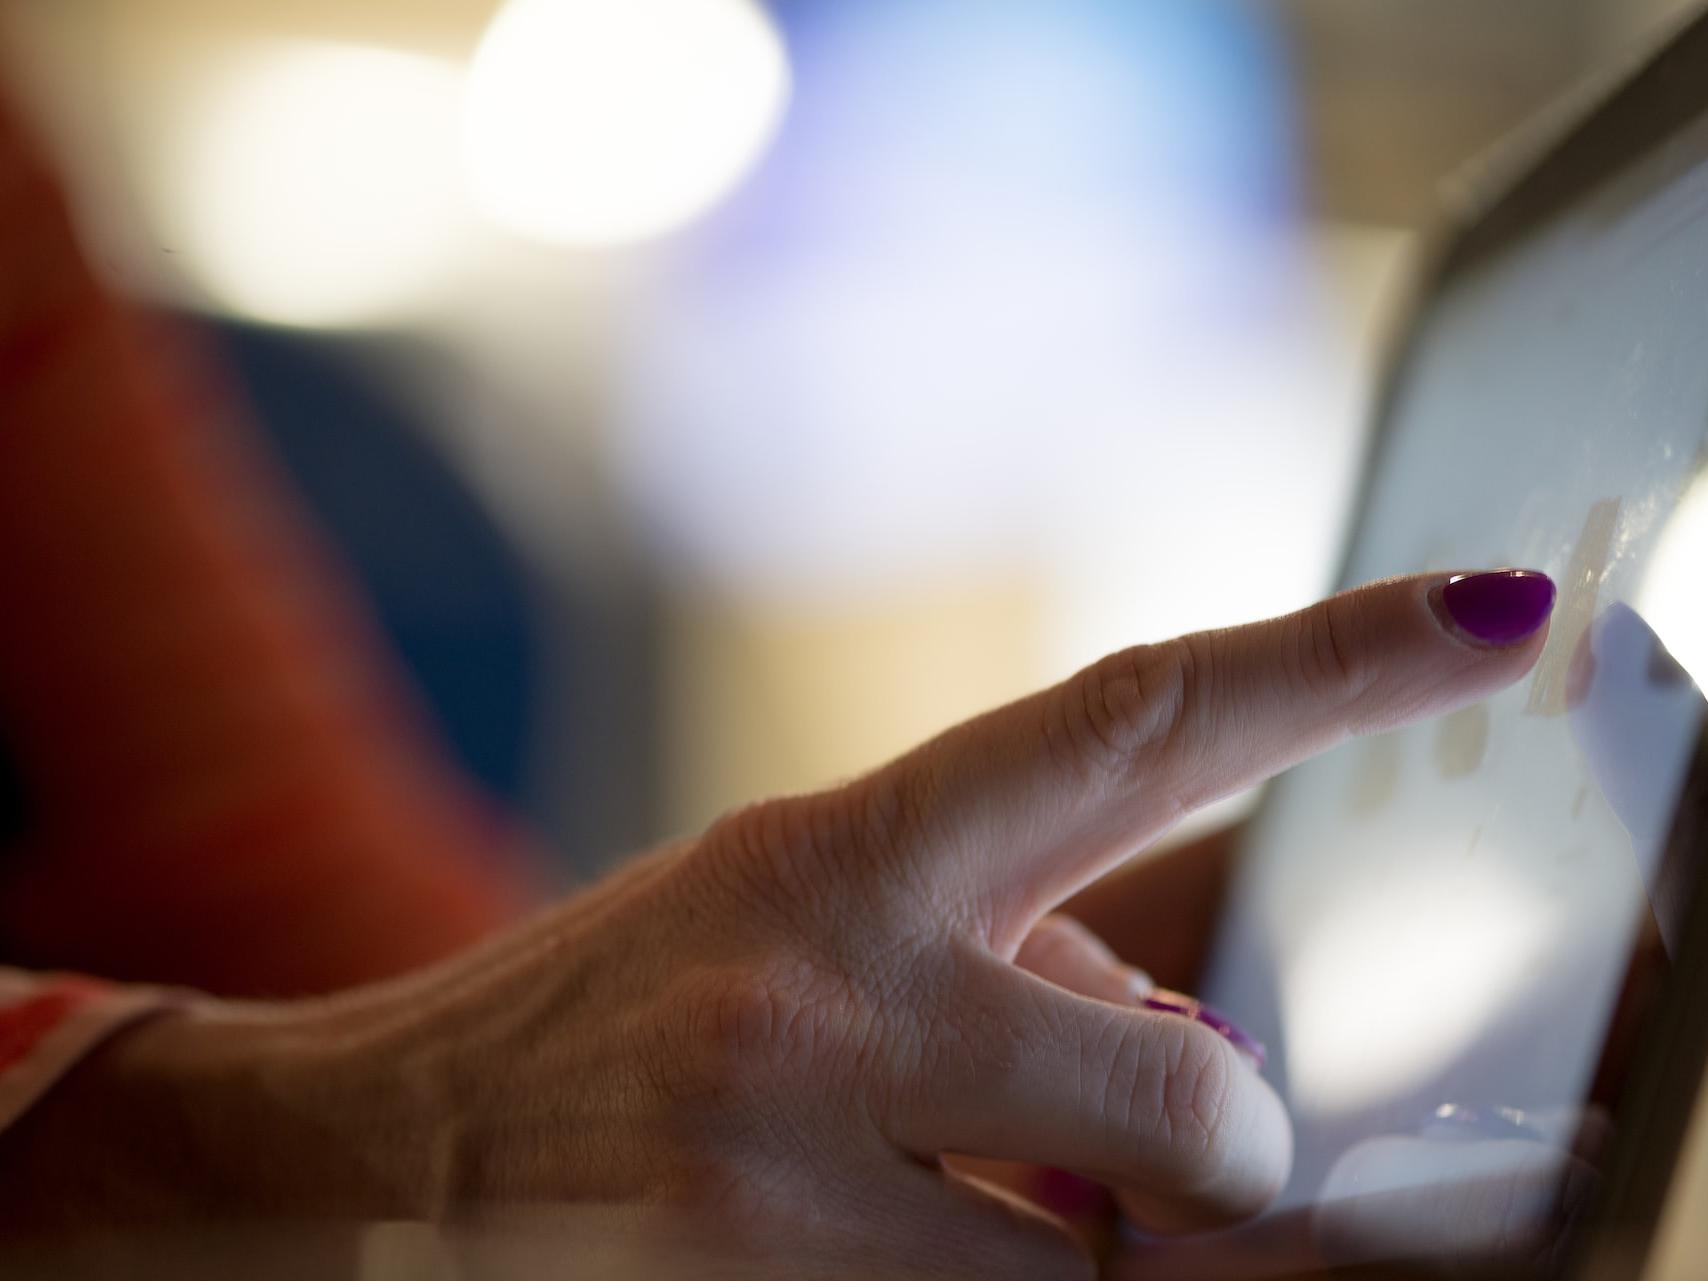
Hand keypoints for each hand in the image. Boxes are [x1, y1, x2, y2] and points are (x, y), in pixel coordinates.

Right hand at [0, 572, 1552, 1278]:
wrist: (399, 1143)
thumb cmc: (637, 1002)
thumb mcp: (808, 909)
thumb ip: (1016, 952)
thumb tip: (1210, 1065)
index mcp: (854, 851)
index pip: (1138, 722)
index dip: (1335, 657)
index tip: (1496, 611)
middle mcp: (830, 1004)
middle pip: (1192, 1107)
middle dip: (1232, 1148)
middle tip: (1194, 1141)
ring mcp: (789, 1187)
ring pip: (1103, 1275)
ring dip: (1104, 1246)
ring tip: (982, 1189)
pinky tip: (903, 1236)